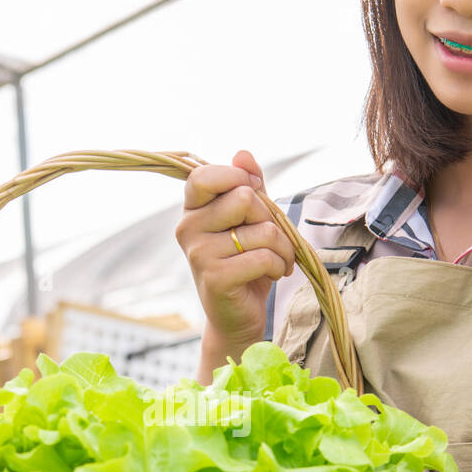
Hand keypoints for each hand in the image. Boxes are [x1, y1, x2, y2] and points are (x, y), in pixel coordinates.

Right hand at [176, 149, 296, 351]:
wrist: (238, 317)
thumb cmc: (246, 263)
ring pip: (262, 230)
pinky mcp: (215, 278)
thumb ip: (249, 186)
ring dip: (283, 247)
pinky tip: (274, 274)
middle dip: (271, 218)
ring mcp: (199, 254)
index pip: (206, 175)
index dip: (238, 179)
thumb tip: (243, 154)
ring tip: (279, 260)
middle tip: (274, 239)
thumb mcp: (250, 220)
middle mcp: (188, 229)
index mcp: (193, 210)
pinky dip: (279, 265)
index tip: (255, 197)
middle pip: (244, 198)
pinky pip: (263, 256)